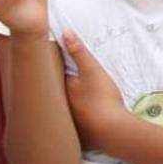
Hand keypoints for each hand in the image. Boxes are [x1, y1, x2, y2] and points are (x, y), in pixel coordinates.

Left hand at [63, 31, 128, 152]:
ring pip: (60, 106)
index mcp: (58, 90)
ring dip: (63, 100)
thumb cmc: (101, 98)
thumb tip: (65, 32)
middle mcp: (56, 106)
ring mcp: (65, 120)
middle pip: (53, 91)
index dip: (51, 66)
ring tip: (72, 92)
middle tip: (61, 75)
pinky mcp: (74, 132)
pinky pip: (69, 120)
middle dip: (54, 84)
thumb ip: (79, 51)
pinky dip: (72, 115)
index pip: (49, 74)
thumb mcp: (92, 70)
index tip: (51, 57)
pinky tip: (80, 113)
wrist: (113, 131)